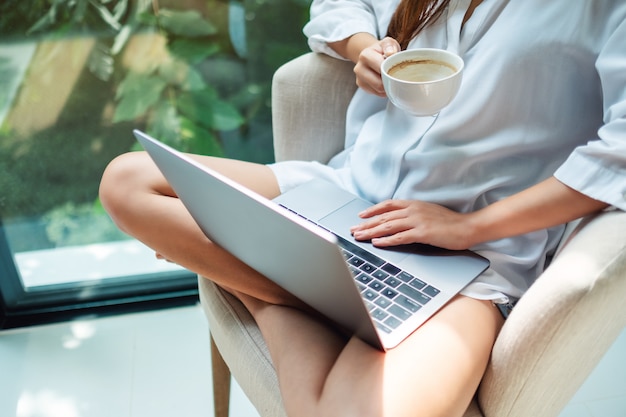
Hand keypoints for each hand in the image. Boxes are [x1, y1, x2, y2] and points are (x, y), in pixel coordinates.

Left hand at [349, 200, 475, 250]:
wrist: (468, 227)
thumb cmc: (450, 223)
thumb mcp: (429, 213)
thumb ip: (414, 214)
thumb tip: (400, 220)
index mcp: (414, 204)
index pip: (388, 205)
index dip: (372, 210)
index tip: (360, 216)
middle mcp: (413, 210)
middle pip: (384, 217)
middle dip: (366, 224)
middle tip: (353, 230)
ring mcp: (417, 221)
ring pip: (388, 226)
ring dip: (371, 232)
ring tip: (359, 237)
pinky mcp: (423, 233)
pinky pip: (400, 237)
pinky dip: (386, 240)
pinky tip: (376, 244)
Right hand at [354, 37, 400, 96]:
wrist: (373, 54)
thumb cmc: (383, 50)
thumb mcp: (388, 43)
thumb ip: (390, 45)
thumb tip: (390, 53)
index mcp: (365, 55)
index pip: (380, 69)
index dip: (391, 71)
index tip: (396, 68)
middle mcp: (359, 68)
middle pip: (378, 83)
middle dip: (390, 81)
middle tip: (396, 75)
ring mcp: (359, 78)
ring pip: (378, 90)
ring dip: (387, 86)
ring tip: (391, 78)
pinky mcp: (362, 86)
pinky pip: (377, 93)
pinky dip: (384, 90)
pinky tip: (386, 82)